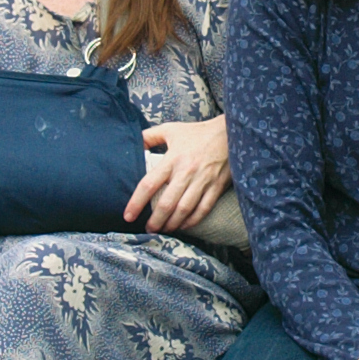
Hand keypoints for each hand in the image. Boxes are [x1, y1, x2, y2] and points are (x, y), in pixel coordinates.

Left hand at [123, 116, 229, 231]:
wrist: (230, 132)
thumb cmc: (198, 133)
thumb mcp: (171, 129)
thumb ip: (149, 136)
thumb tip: (133, 142)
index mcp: (172, 159)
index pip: (149, 184)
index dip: (136, 202)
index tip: (128, 216)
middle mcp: (186, 172)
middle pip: (166, 203)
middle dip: (155, 220)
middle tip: (148, 229)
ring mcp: (202, 181)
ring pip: (184, 209)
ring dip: (172, 223)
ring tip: (164, 230)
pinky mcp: (216, 187)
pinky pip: (203, 209)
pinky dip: (192, 221)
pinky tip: (184, 225)